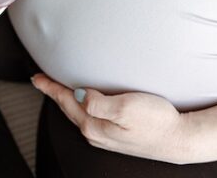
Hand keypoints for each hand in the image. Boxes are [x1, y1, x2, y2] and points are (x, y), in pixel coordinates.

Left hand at [32, 73, 190, 163]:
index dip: (50, 88)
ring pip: (77, 114)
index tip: (37, 78)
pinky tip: (82, 102)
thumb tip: (78, 95)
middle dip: (53, 93)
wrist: (179, 139)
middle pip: (68, 108)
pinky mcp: (115, 135)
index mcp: (94, 124)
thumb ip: (98, 103)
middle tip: (41, 81)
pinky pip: (88, 117)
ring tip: (56, 89)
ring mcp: (105, 135)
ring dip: (65, 100)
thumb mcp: (125, 108)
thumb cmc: (155, 121)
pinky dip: (78, 107)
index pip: (65, 101)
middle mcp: (96, 132)